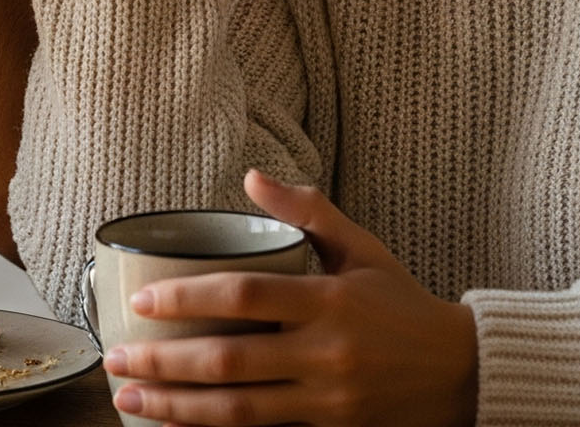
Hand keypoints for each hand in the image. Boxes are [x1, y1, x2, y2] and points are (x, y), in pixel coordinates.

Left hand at [104, 170, 477, 426]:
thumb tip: (251, 177)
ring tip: (130, 399)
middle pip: (228, 360)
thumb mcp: (363, 249)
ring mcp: (328, 400)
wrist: (462, 374)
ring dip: (176, 407)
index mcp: (329, 301)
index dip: (187, 298)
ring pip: (237, 410)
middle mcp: (326, 354)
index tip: (143, 301)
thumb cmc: (402, 306)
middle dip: (164, 362)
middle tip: (117, 357)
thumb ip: (309, 211)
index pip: (244, 297)